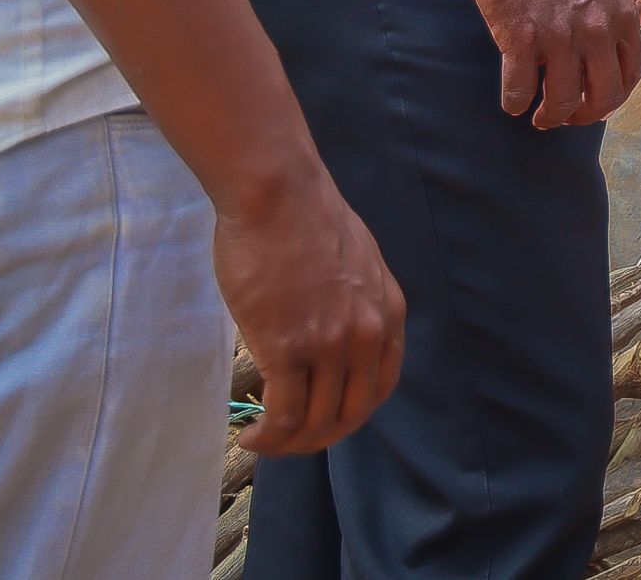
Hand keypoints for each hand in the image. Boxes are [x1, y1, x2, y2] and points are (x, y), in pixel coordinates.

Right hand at [212, 163, 404, 455]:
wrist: (278, 195)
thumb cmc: (306, 221)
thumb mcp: (358, 264)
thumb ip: (357, 304)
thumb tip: (336, 332)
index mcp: (389, 313)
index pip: (381, 387)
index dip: (350, 414)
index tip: (322, 418)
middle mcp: (368, 335)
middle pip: (351, 415)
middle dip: (319, 439)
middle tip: (287, 439)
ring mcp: (330, 344)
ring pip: (317, 422)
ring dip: (288, 444)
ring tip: (263, 440)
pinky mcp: (287, 348)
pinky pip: (285, 415)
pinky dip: (269, 437)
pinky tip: (252, 435)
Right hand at [463, 0, 640, 129]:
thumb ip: (607, 3)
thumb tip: (602, 31)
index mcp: (621, 11)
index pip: (633, 70)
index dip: (617, 94)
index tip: (599, 99)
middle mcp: (597, 29)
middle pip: (603, 96)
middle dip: (585, 115)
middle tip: (568, 118)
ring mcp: (559, 35)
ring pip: (561, 101)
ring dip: (549, 117)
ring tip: (537, 117)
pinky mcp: (519, 35)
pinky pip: (519, 88)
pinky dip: (515, 102)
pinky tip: (511, 102)